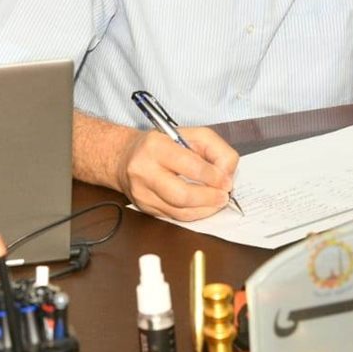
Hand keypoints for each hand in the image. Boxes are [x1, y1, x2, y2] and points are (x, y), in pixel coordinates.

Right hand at [117, 126, 239, 220]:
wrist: (125, 157)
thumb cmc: (161, 144)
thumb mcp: (189, 134)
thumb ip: (214, 149)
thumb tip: (227, 174)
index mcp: (156, 146)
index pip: (190, 166)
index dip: (213, 176)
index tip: (227, 181)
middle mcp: (144, 170)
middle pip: (182, 194)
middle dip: (209, 198)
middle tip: (224, 196)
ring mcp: (142, 193)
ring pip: (180, 211)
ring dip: (205, 209)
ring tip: (217, 201)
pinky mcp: (145, 208)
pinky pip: (175, 217)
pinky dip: (194, 214)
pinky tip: (203, 206)